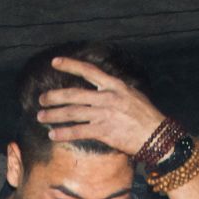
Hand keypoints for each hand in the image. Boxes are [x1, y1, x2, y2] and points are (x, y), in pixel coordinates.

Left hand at [36, 55, 165, 156]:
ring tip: (41, 117)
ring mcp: (105, 114)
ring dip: (54, 115)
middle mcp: (108, 97)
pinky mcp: (104, 131)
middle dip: (54, 97)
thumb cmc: (146, 117)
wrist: (158, 136)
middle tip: (41, 99)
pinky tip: (53, 135)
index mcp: (115, 86)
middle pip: (74, 94)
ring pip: (73, 112)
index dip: (70, 65)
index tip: (55, 62)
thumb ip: (114, 92)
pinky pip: (79, 131)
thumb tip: (100, 90)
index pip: (89, 71)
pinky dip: (64, 133)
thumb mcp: (132, 96)